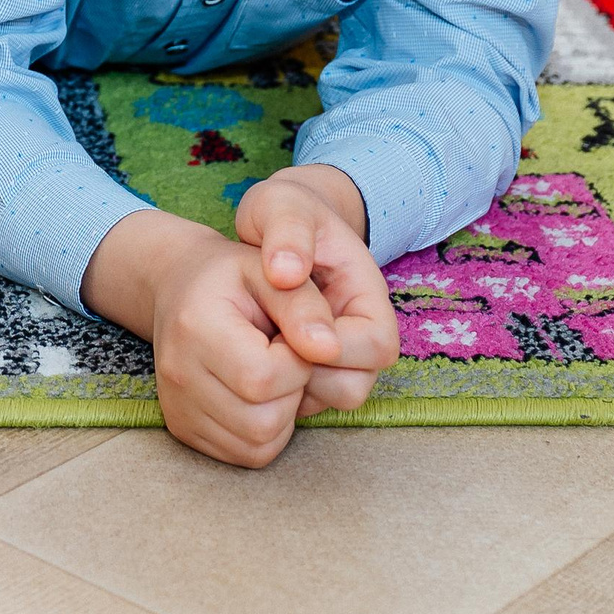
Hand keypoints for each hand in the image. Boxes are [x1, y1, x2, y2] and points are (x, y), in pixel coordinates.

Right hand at [83, 210, 320, 467]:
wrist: (179, 289)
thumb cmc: (230, 279)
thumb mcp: (268, 273)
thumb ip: (305, 306)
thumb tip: (332, 350)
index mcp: (195, 327)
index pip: (264, 378)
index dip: (298, 364)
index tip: (292, 339)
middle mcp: (177, 375)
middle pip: (262, 421)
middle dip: (291, 393)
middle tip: (283, 358)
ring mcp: (177, 408)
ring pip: (257, 446)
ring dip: (282, 415)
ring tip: (272, 375)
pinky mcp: (183, 430)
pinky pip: (246, 454)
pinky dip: (266, 432)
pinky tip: (259, 396)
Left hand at [236, 167, 399, 416]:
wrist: (269, 231)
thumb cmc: (283, 214)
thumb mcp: (283, 206)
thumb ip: (288, 233)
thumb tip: (286, 274)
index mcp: (369, 299)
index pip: (377, 347)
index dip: (335, 349)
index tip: (286, 331)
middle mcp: (359, 338)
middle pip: (352, 386)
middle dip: (304, 373)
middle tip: (261, 341)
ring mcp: (335, 362)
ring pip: (322, 403)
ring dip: (283, 388)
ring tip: (248, 345)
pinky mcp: (306, 377)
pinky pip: (293, 407)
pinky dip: (265, 394)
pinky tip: (237, 360)